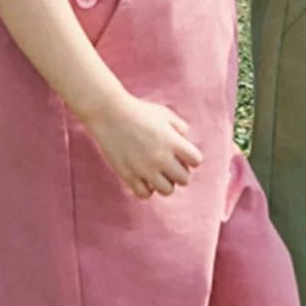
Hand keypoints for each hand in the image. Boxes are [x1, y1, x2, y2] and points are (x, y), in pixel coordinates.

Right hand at [88, 95, 203, 199]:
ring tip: (156, 172)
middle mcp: (161, 158)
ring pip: (167, 191)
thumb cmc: (138, 112)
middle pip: (184, 180)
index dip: (191, 158)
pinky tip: (143, 177)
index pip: (196, 161)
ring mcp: (144, 169)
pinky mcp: (128, 175)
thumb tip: (186, 142)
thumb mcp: (164, 114)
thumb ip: (180, 128)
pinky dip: (146, 189)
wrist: (109, 113)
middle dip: (179, 172)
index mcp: (173, 141)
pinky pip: (145, 194)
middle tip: (169, 164)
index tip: (181, 154)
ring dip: (164, 183)